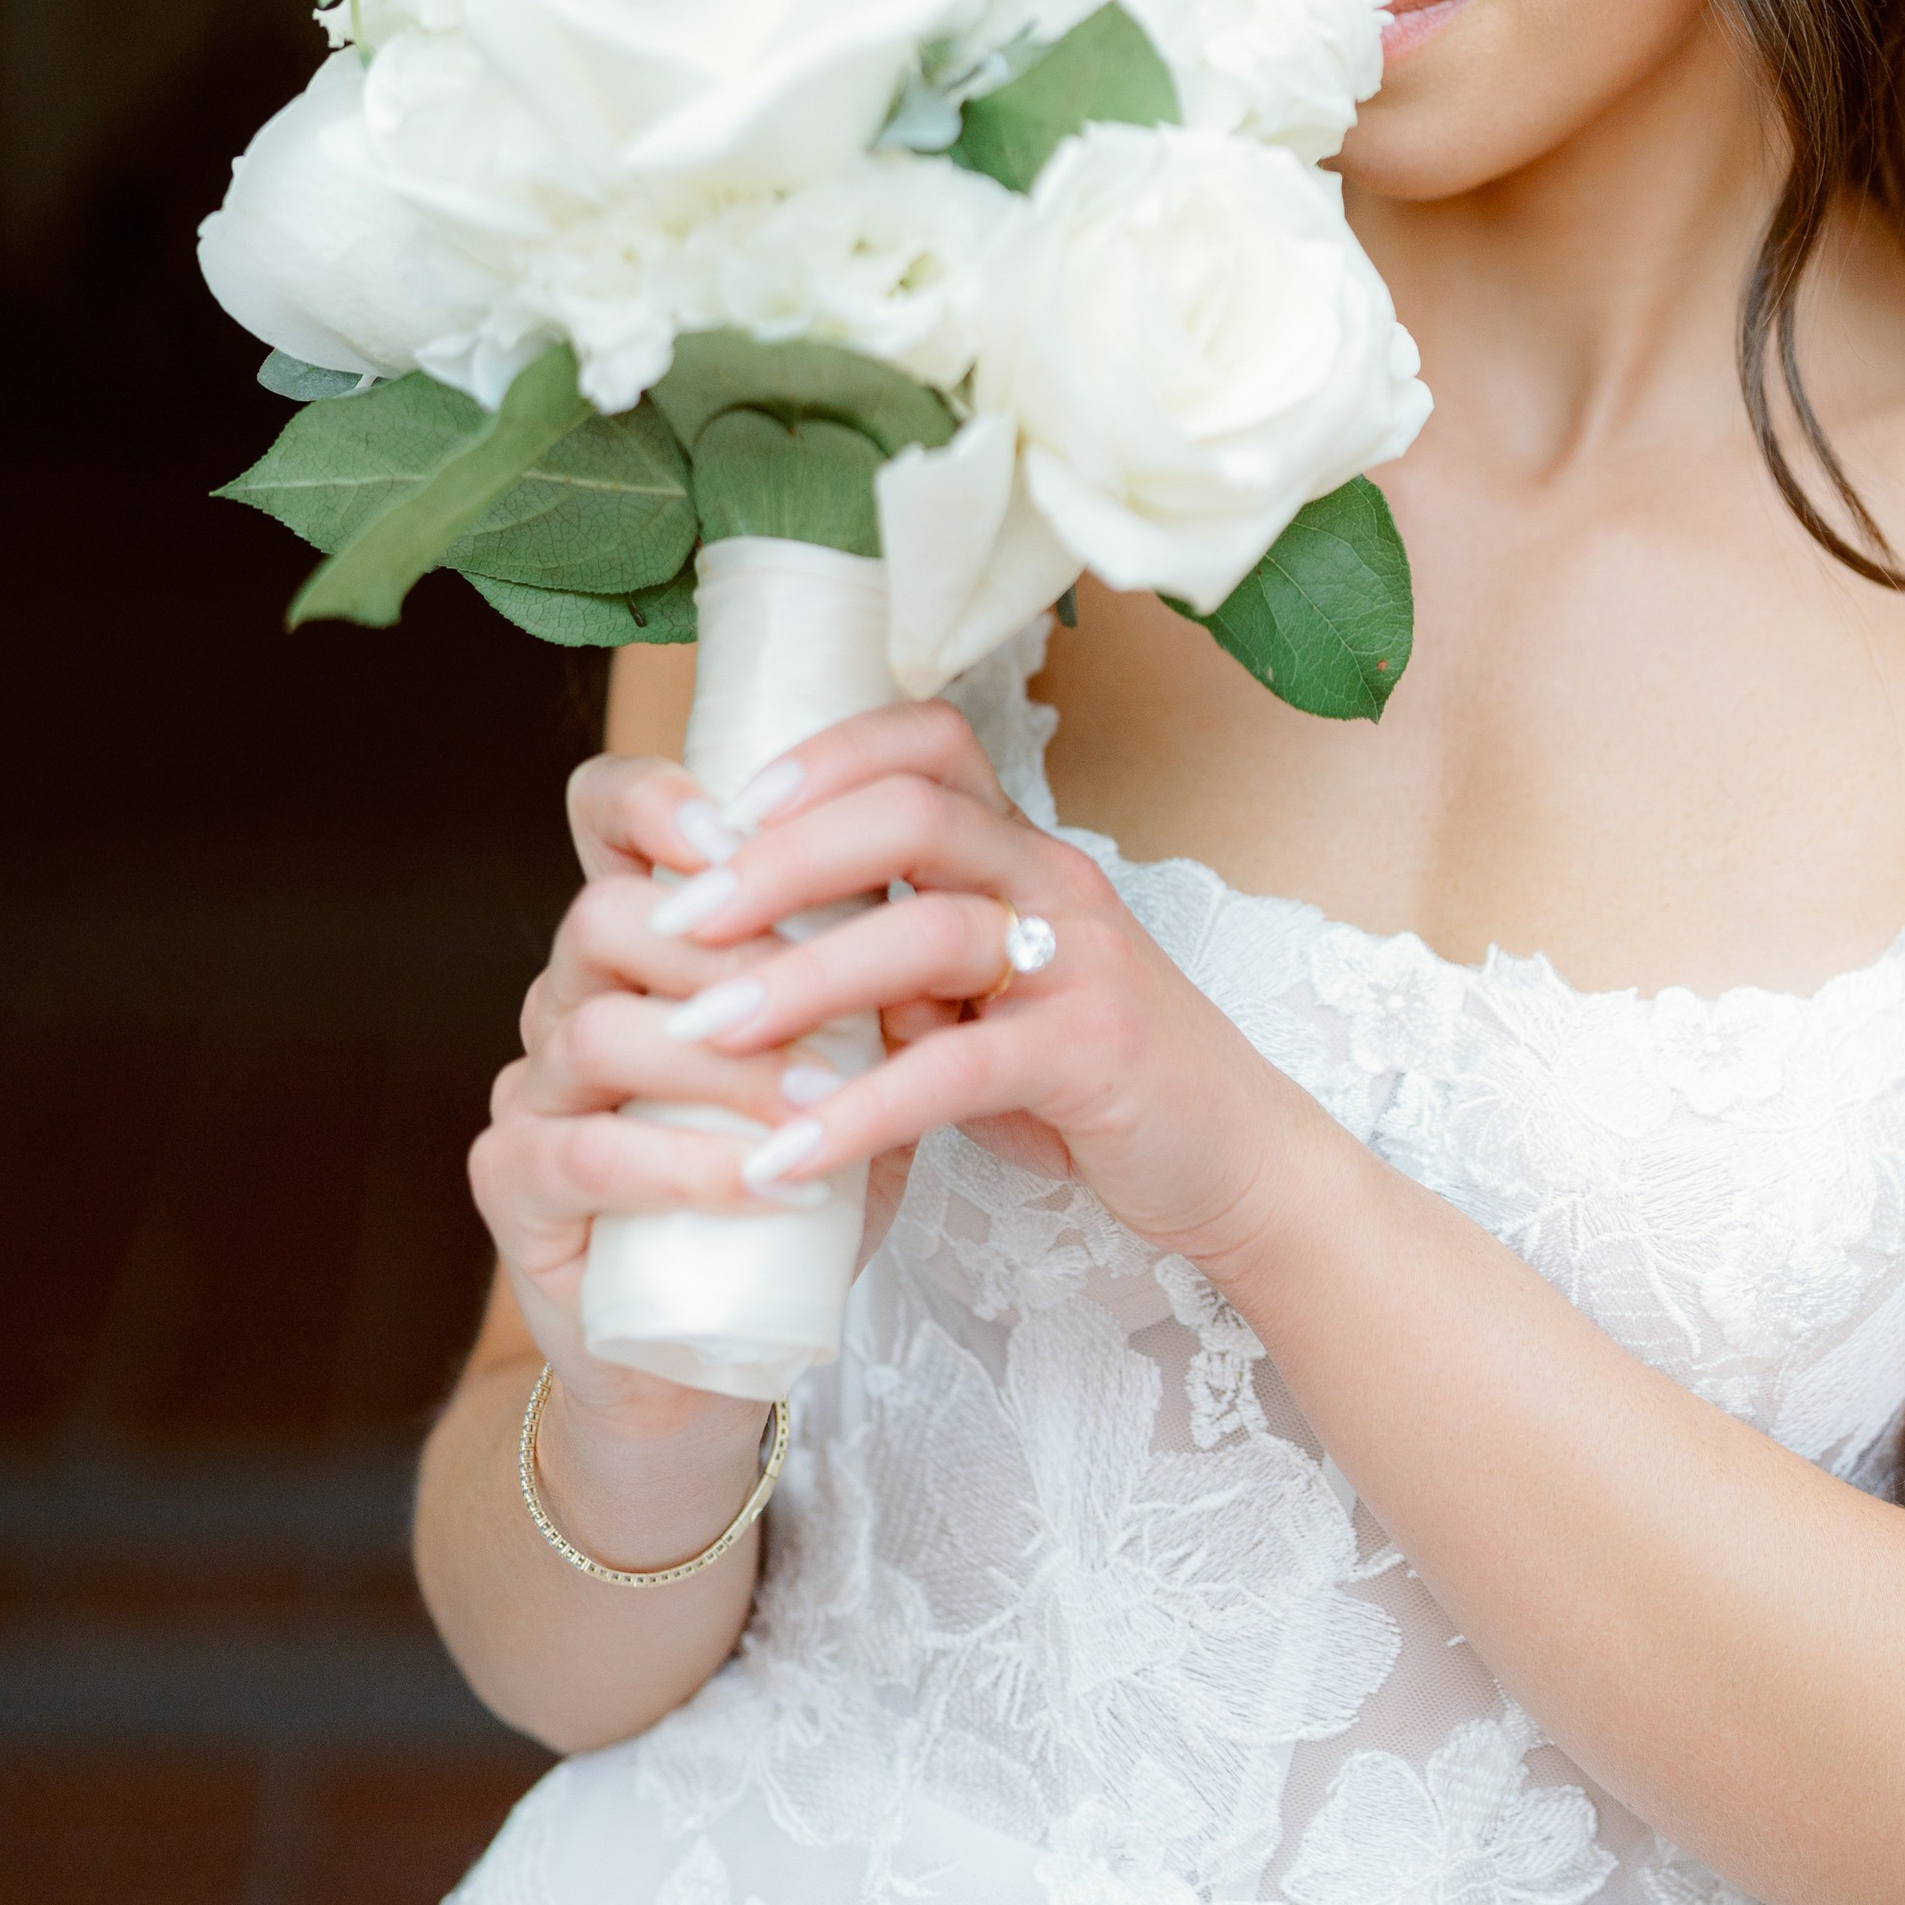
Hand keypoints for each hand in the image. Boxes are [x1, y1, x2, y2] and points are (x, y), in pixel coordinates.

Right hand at [470, 744, 950, 1430]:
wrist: (712, 1347)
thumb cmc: (789, 1190)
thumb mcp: (851, 1081)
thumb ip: (884, 1006)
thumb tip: (951, 940)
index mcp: (639, 945)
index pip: (604, 819)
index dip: (653, 801)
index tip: (740, 827)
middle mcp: (566, 996)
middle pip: (603, 916)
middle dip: (731, 951)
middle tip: (835, 999)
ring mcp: (530, 1090)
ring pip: (594, 1028)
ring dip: (723, 1064)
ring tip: (820, 1104)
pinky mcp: (512, 1184)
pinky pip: (584, 1153)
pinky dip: (685, 1165)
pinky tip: (767, 1184)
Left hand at [564, 701, 1309, 1273]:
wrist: (1231, 1161)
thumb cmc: (1086, 1073)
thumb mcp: (981, 997)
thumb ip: (891, 964)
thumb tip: (754, 955)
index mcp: (1020, 847)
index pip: (923, 743)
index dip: (818, 758)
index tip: (717, 815)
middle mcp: (1053, 876)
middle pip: (911, 812)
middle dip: (779, 859)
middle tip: (673, 921)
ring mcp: (1082, 960)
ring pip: (929, 930)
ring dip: (799, 980)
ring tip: (697, 1035)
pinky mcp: (1094, 1054)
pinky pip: (959, 1069)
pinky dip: (860, 1112)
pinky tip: (781, 1157)